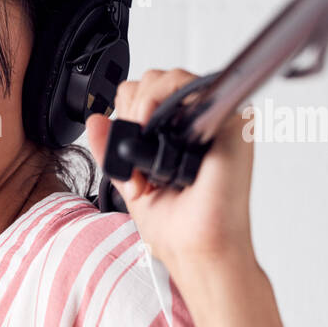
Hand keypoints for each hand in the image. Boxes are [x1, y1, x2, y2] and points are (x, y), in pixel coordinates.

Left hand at [84, 68, 256, 275]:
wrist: (197, 248)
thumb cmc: (177, 226)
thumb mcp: (130, 182)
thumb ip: (111, 150)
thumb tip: (95, 119)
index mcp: (181, 135)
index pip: (147, 94)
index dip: (127, 110)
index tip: (125, 141)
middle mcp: (201, 125)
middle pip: (156, 80)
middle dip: (132, 108)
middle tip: (135, 148)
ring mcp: (217, 121)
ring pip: (171, 77)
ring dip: (144, 105)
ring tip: (145, 146)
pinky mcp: (232, 121)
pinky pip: (194, 86)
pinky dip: (165, 100)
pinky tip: (155, 129)